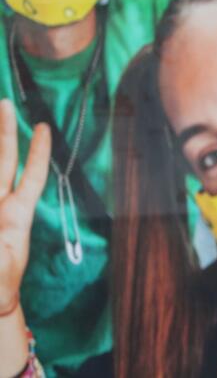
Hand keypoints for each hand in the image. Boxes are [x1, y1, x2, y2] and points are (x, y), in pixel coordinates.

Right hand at [0, 100, 49, 315]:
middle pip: (1, 162)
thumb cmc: (1, 280)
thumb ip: (1, 237)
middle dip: (3, 133)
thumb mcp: (3, 260)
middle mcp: (0, 207)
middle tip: (5, 102)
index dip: (37, 154)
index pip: (30, 177)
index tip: (44, 127)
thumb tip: (0, 215)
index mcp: (16, 217)